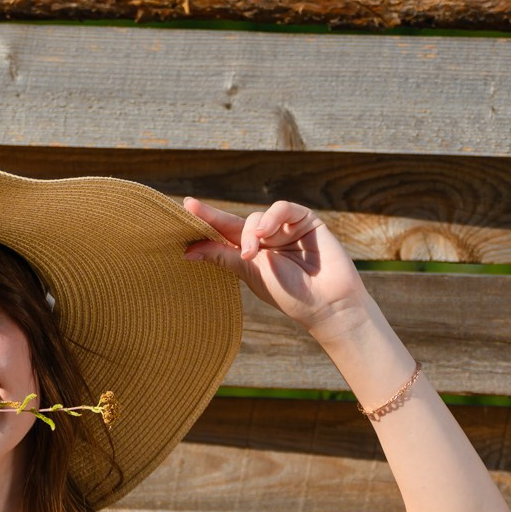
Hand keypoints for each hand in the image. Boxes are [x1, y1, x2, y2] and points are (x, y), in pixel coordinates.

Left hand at [182, 196, 373, 336]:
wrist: (326, 303)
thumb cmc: (289, 294)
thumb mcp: (251, 274)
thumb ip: (224, 257)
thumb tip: (188, 252)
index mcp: (251, 256)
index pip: (223, 236)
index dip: (205, 223)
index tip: (183, 209)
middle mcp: (265, 240)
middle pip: (235, 223)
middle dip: (214, 218)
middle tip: (191, 208)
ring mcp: (284, 229)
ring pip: (256, 217)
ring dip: (250, 232)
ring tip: (251, 252)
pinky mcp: (304, 219)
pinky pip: (282, 209)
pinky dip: (271, 218)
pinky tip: (266, 234)